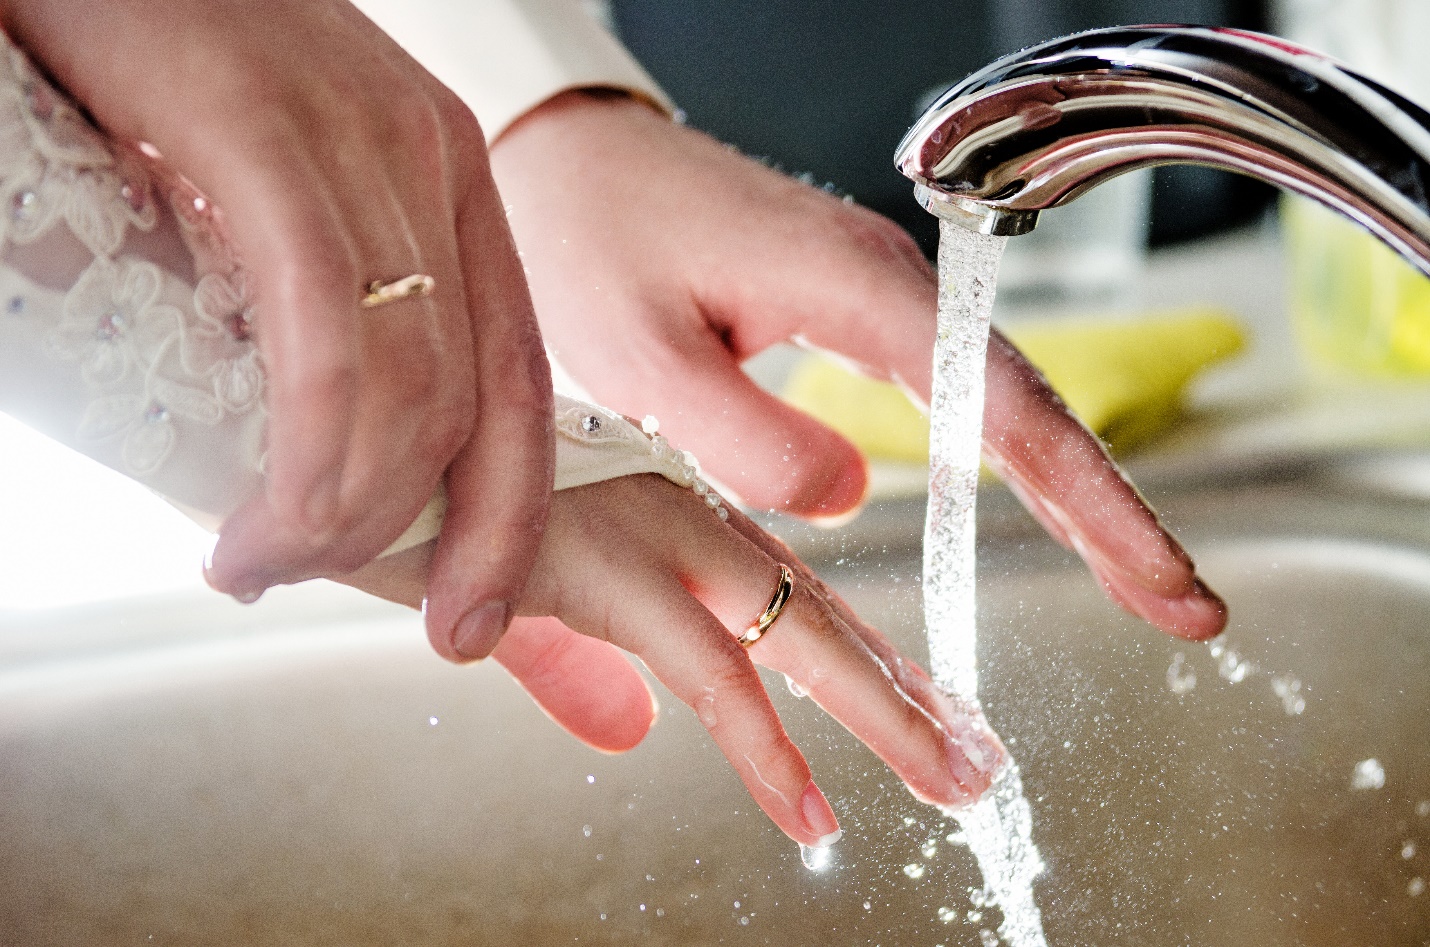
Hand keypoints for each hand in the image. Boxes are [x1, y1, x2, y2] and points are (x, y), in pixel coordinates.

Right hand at [0, 0, 552, 658]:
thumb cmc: (163, 62)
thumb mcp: (284, 185)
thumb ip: (333, 296)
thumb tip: (326, 437)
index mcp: (451, 181)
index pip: (524, 381)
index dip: (512, 518)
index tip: (478, 619)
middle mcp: (431, 162)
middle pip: (484, 407)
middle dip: (453, 549)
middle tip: (396, 627)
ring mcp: (359, 146)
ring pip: (410, 396)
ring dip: (348, 522)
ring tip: (261, 566)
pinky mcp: (269, 137)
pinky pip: (326, 346)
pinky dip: (303, 465)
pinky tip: (249, 521)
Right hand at [341, 472, 1004, 845]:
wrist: (330, 442)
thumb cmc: (410, 508)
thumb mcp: (512, 606)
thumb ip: (577, 668)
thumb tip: (631, 732)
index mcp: (655, 505)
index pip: (782, 587)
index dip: (855, 653)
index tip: (916, 703)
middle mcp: (666, 506)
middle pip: (811, 609)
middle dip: (901, 688)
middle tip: (972, 754)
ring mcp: (642, 528)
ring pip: (793, 633)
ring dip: (883, 714)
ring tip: (952, 780)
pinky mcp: (601, 566)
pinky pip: (708, 674)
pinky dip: (765, 752)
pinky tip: (809, 809)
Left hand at [490, 91, 1225, 640]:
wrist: (570, 157)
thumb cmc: (589, 240)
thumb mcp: (640, 358)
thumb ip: (747, 436)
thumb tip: (848, 498)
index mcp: (853, 286)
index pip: (1000, 405)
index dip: (1087, 498)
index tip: (1149, 575)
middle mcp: (890, 280)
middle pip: (1032, 402)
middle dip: (1116, 508)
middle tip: (1187, 604)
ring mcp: (880, 288)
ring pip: (1004, 397)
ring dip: (1078, 486)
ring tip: (1138, 573)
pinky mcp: (856, 304)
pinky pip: (956, 387)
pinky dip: (1010, 454)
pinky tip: (1041, 500)